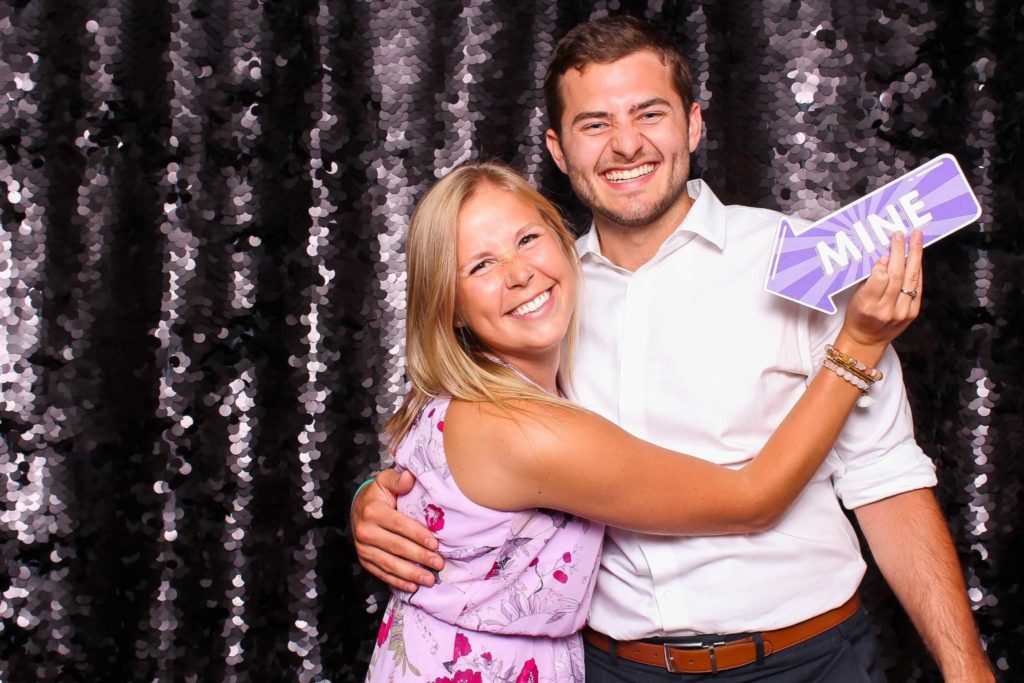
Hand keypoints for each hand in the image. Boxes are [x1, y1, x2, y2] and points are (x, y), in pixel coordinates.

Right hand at [352, 469, 443, 591]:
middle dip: (420, 557)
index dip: (417, 535)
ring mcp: (363, 548)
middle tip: (439, 564)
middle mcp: (365, 531)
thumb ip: (398, 479)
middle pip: (396, 547)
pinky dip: (397, 581)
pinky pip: (382, 573)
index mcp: (373, 511)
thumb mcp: (385, 480)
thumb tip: (409, 477)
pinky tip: (412, 586)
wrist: (358, 506)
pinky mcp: (364, 559)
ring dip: (411, 573)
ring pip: (390, 564)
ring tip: (429, 579)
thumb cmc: (378, 493)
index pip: (399, 525)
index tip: (435, 544)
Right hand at [839, 230, 922, 350]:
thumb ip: (869, 280)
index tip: (884, 251)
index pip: (880, 280)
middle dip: (900, 252)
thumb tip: (884, 260)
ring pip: (911, 279)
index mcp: (867, 306)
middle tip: (900, 234)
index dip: (884, 264)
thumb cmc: (858, 316)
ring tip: (916, 238)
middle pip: (897, 276)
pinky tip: (917, 257)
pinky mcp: (912, 313)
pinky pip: (917, 287)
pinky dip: (918, 270)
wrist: (867, 340)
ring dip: (914, 256)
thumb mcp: (855, 298)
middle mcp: (886, 310)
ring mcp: (902, 312)